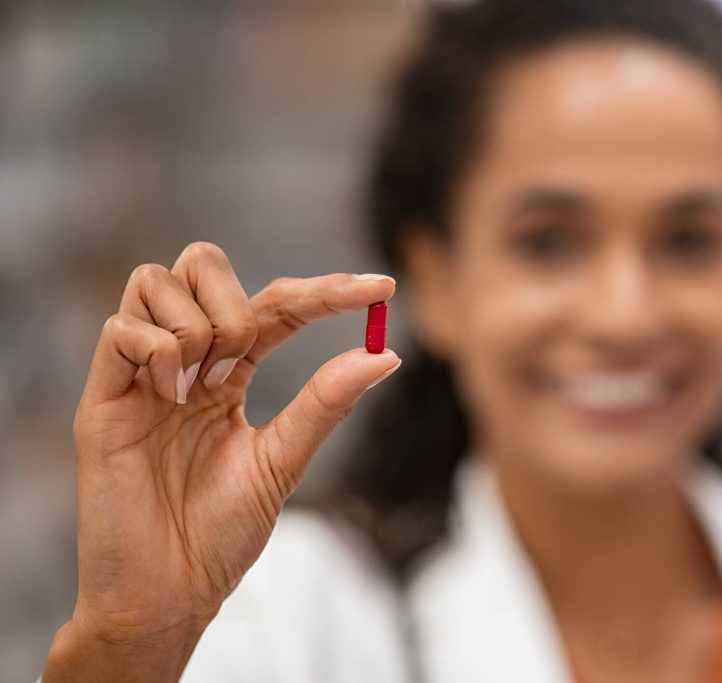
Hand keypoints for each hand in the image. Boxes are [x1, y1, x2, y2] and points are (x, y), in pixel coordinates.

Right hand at [43, 242, 399, 680]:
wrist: (169, 593)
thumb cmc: (221, 534)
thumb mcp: (283, 460)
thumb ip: (327, 401)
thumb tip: (386, 353)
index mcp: (230, 374)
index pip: (277, 305)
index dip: (327, 290)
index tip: (383, 287)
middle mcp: (185, 363)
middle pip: (203, 263)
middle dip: (241, 297)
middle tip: (246, 358)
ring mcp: (141, 375)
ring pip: (157, 280)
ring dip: (198, 323)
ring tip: (199, 386)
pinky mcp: (102, 398)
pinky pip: (120, 329)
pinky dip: (158, 350)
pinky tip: (168, 395)